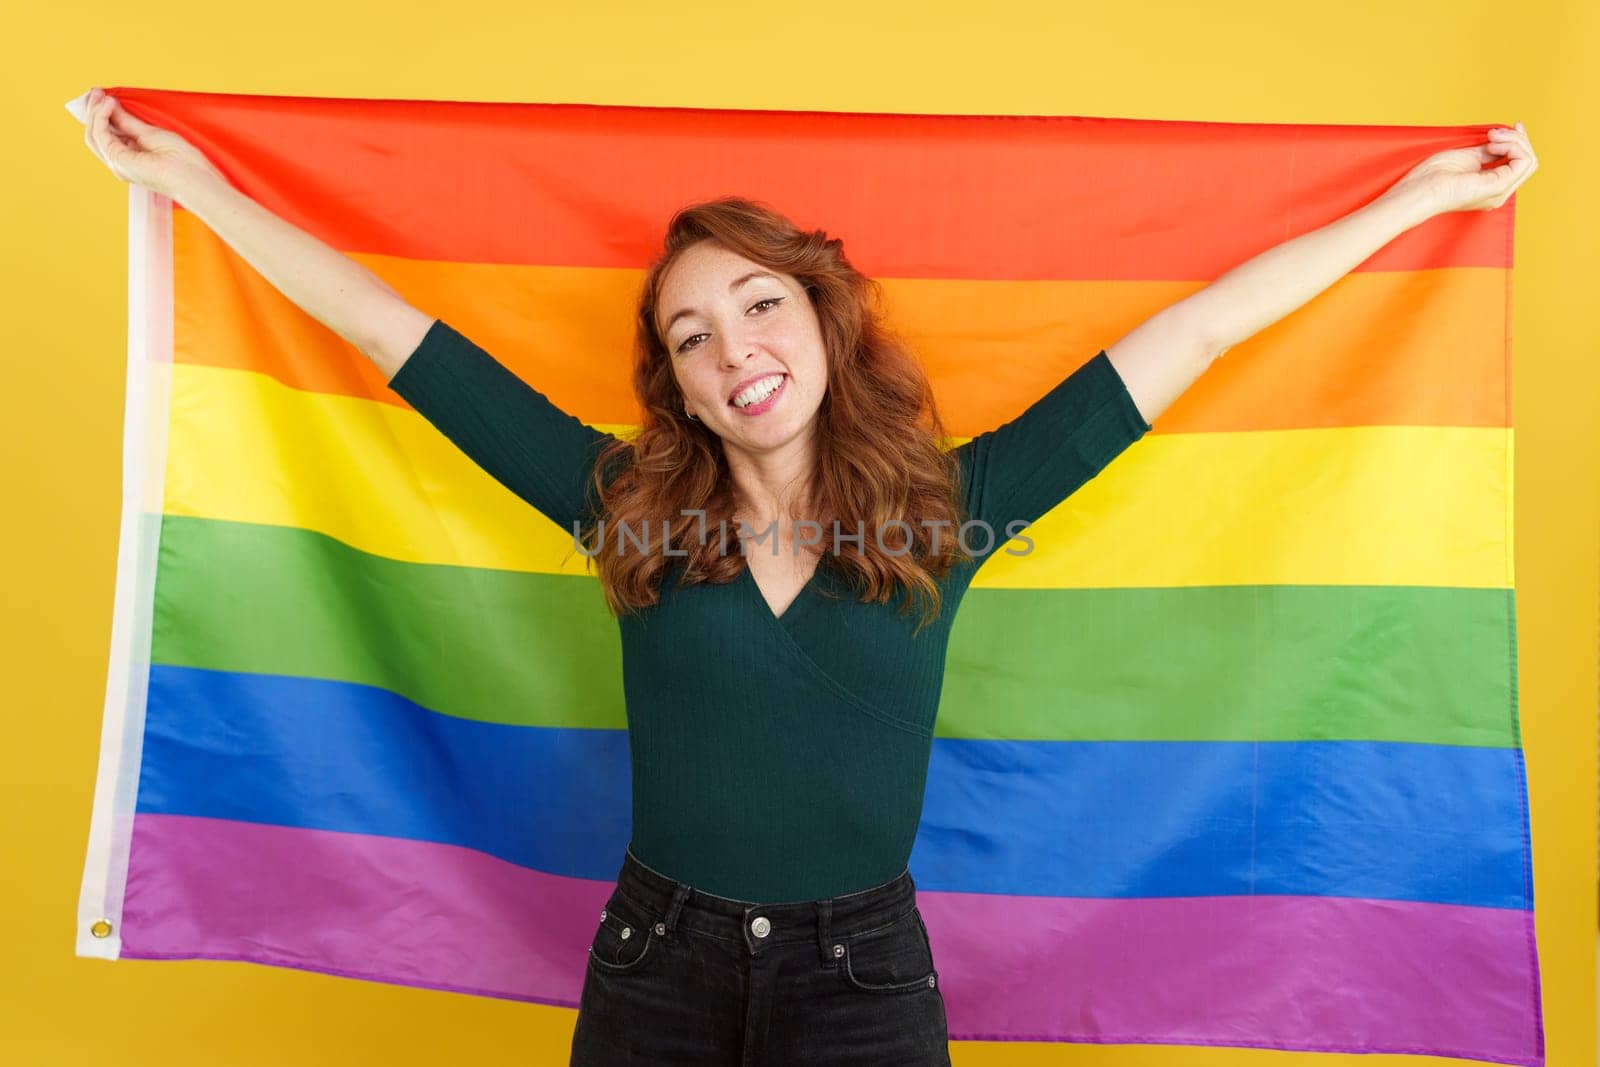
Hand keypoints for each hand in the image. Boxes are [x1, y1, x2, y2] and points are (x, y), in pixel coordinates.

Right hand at [80, 87, 227, 198]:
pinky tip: (110, 105)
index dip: (101, 114)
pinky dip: (101, 117)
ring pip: (93, 135)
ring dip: (95, 112)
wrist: (192, 176)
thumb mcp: (151, 133)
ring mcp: (117, 163)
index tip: (103, 95)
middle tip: (98, 91)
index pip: (106, 134)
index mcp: (129, 157)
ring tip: (104, 96)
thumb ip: (128, 121)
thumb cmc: (181, 159)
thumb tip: (111, 105)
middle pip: (95, 134)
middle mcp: (120, 162)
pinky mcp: (118, 160)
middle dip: (94, 111)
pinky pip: (100, 135)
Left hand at [1384, 122, 1538, 216]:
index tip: (1512, 125)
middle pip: (1528, 161)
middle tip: (1494, 132)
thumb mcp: (1468, 157)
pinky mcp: (1498, 187)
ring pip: (1529, 160)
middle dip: (1518, 139)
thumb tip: (1504, 139)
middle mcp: (1499, 192)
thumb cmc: (1433, 176)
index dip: (1519, 141)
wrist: (1420, 189)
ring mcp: (1499, 192)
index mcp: (1491, 187)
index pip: (1519, 163)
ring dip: (1514, 140)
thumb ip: (1488, 151)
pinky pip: (1523, 161)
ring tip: (1491, 137)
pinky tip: (1493, 143)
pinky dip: (1512, 146)